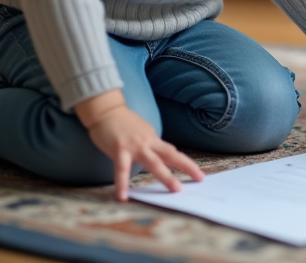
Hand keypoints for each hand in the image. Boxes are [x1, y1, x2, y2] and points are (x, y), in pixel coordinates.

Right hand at [74, 90, 204, 201]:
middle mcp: (148, 142)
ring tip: (175, 189)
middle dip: (186, 166)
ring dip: (166, 176)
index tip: (199, 175)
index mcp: (153, 139)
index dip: (186, 163)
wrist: (106, 110)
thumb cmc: (122, 123)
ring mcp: (135, 146)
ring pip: (154, 162)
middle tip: (199, 178)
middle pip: (171, 155)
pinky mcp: (119, 149)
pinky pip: (121, 169)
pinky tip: (123, 196)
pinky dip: (122, 183)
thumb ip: (150, 145)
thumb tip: (157, 158)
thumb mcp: (141, 133)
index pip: (173, 153)